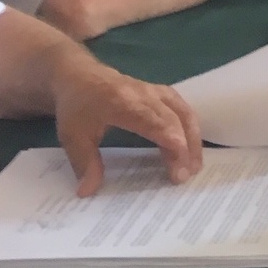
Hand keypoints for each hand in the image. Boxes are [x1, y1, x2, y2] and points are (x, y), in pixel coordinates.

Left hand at [51, 58, 202, 195]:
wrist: (79, 76)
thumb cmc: (77, 106)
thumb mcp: (72, 136)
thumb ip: (84, 163)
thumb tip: (88, 191)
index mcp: (125, 104)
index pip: (158, 124)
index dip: (173, 146)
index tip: (178, 172)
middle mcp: (146, 95)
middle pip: (177, 119)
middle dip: (187, 148)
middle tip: (186, 176)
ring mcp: (156, 91)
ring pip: (185, 112)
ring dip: (194, 138)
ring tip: (195, 165)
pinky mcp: (161, 92)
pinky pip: (182, 108)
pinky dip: (190, 128)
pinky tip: (190, 144)